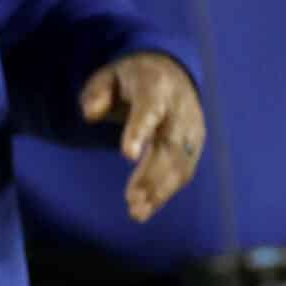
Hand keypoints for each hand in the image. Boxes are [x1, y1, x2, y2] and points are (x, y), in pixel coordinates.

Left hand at [80, 52, 204, 220]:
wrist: (174, 74)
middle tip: (132, 199)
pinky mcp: (195, 145)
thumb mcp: (109, 76)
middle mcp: (179, 109)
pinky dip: (167, 192)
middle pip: (168, 144)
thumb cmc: (133, 79)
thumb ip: (97, 92)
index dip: (139, 131)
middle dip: (151, 174)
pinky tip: (148, 207)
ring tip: (137, 212)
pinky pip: (184, 171)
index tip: (127, 155)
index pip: (149, 109)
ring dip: (160, 190)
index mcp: (156, 87)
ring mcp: (191, 128)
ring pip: (180, 163)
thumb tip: (91, 114)